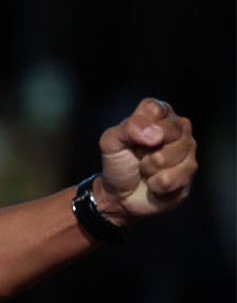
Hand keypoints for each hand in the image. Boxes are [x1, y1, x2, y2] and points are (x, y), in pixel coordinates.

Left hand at [94, 97, 196, 225]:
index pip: (155, 109)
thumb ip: (128, 128)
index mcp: (160, 114)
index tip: (132, 138)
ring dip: (148, 168)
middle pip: (168, 133)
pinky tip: (154, 182)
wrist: (120, 193)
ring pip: (167, 157)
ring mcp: (189, 151)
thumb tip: (155, 134)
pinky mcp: (190, 174)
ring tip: (146, 169)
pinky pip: (169, 179)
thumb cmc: (119, 162)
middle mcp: (180, 129)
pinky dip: (154, 184)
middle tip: (139, 155)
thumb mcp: (111, 141)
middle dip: (144, 150)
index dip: (139, 127)